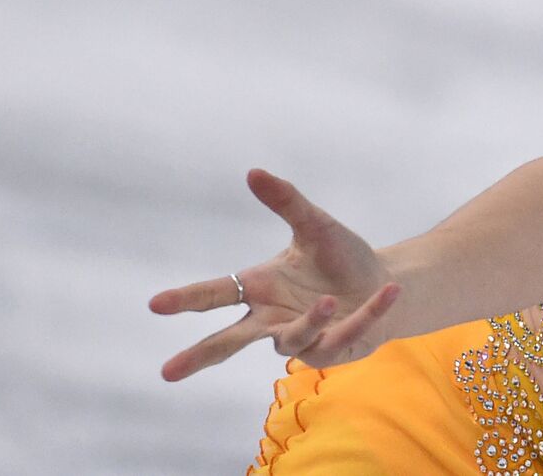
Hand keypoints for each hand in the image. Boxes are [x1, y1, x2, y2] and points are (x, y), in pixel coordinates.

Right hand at [149, 168, 401, 380]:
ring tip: (328, 299)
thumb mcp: (316, 225)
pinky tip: (387, 292)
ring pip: (293, 338)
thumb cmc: (342, 257)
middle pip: (230, 341)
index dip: (187, 299)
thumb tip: (253, 171)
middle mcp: (274, 319)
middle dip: (201, 354)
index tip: (155, 304)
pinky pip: (345, 334)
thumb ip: (287, 201)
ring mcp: (302, 340)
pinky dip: (367, 313)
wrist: (387, 282)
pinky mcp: (333, 351)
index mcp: (262, 287)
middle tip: (168, 371)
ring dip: (311, 320)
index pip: (218, 293)